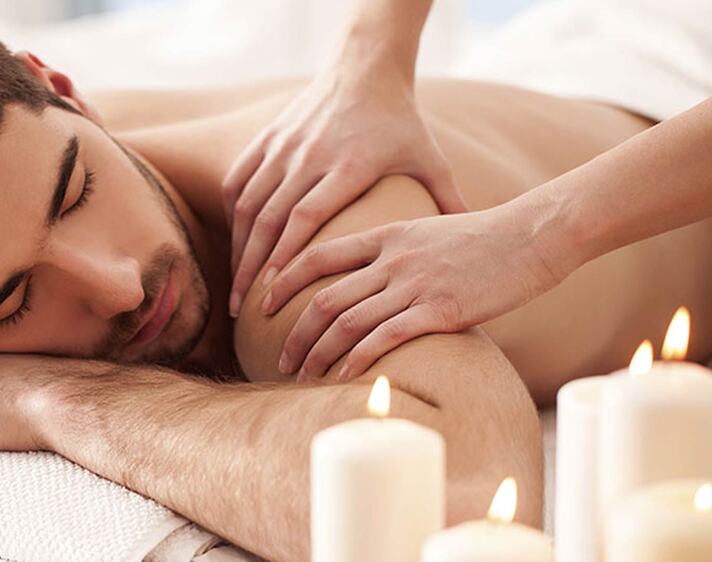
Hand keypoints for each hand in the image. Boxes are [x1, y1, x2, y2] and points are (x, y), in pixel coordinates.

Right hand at [223, 63, 464, 316]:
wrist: (365, 67)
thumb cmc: (400, 120)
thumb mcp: (429, 158)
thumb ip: (448, 200)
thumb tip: (473, 244)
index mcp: (348, 165)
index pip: (305, 216)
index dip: (285, 255)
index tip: (271, 293)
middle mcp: (308, 156)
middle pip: (269, 219)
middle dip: (251, 267)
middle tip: (239, 310)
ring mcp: (284, 146)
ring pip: (249, 204)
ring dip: (238, 248)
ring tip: (235, 287)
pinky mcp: (268, 138)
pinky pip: (239, 181)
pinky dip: (233, 216)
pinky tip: (235, 243)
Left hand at [262, 208, 570, 380]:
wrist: (533, 235)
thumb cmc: (485, 239)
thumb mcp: (429, 231)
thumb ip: (397, 252)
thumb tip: (372, 279)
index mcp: (386, 235)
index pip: (318, 255)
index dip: (284, 279)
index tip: (263, 303)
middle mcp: (392, 259)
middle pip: (324, 297)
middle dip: (294, 331)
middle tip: (279, 357)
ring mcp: (414, 283)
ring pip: (347, 321)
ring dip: (318, 353)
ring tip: (301, 376)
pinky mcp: (439, 309)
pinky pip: (384, 337)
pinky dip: (357, 359)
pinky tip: (343, 376)